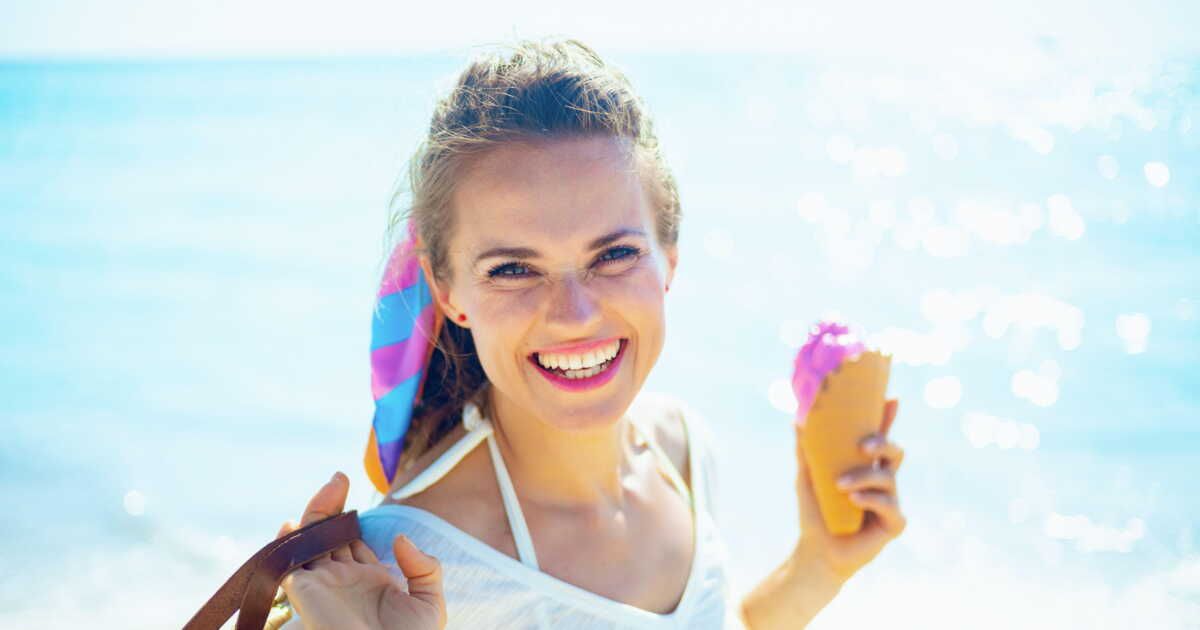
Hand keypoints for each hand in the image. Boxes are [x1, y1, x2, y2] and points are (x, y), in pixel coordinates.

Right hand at [275, 472, 446, 629]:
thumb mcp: (430, 602)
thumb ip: (424, 567)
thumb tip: (400, 538)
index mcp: (369, 580)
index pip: (351, 540)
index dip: (348, 515)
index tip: (350, 486)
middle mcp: (342, 579)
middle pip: (328, 534)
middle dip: (330, 504)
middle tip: (340, 477)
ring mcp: (323, 585)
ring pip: (309, 541)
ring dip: (315, 512)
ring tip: (333, 485)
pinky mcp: (306, 594)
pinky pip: (288, 565)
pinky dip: (287, 543)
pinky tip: (293, 523)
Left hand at [793, 399, 905, 583]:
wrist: (818, 551)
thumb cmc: (816, 513)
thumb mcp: (808, 478)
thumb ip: (806, 451)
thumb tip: (797, 419)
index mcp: (866, 467)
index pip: (879, 438)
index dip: (888, 418)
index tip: (891, 398)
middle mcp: (882, 481)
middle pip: (894, 452)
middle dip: (883, 443)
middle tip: (861, 445)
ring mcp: (891, 501)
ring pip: (887, 478)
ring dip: (863, 478)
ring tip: (839, 486)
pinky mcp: (894, 523)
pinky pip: (889, 505)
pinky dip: (870, 500)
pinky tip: (854, 500)